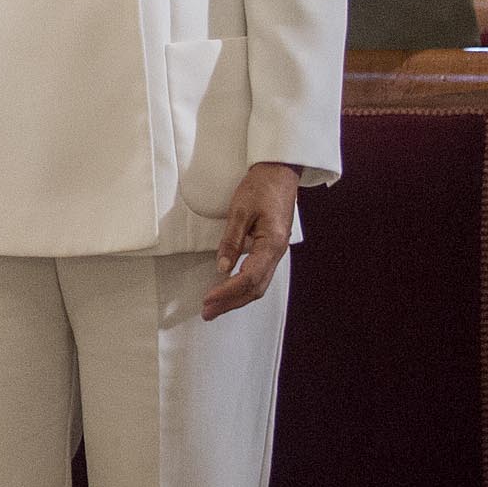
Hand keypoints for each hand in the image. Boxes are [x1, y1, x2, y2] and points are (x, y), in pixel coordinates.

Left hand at [204, 162, 299, 320]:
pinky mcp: (271, 249)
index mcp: (272, 244)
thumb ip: (231, 240)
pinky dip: (244, 286)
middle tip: (208, 312)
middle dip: (231, 302)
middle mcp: (277, 253)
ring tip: (215, 307)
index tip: (208, 300)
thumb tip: (222, 267)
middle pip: (255, 288)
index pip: (249, 277)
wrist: (279, 174)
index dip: (228, 292)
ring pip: (259, 284)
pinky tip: (229, 290)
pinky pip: (259, 275)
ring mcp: (276, 252)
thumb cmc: (261, 187)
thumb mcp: (240, 210)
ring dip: (237, 298)